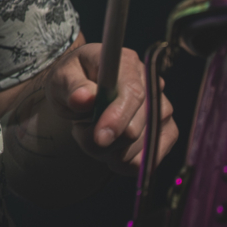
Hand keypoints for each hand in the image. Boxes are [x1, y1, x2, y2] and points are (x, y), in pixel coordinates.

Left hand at [47, 42, 178, 172]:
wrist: (81, 89)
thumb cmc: (73, 80)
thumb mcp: (62, 78)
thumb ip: (71, 87)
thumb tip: (83, 98)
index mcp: (126, 64)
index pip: (132, 93)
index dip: (118, 118)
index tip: (99, 137)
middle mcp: (151, 84)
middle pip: (136, 127)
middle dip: (103, 139)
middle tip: (81, 128)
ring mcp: (162, 108)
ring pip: (141, 147)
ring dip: (110, 151)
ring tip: (94, 133)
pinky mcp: (165, 130)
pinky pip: (151, 158)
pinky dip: (126, 162)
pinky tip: (110, 150)